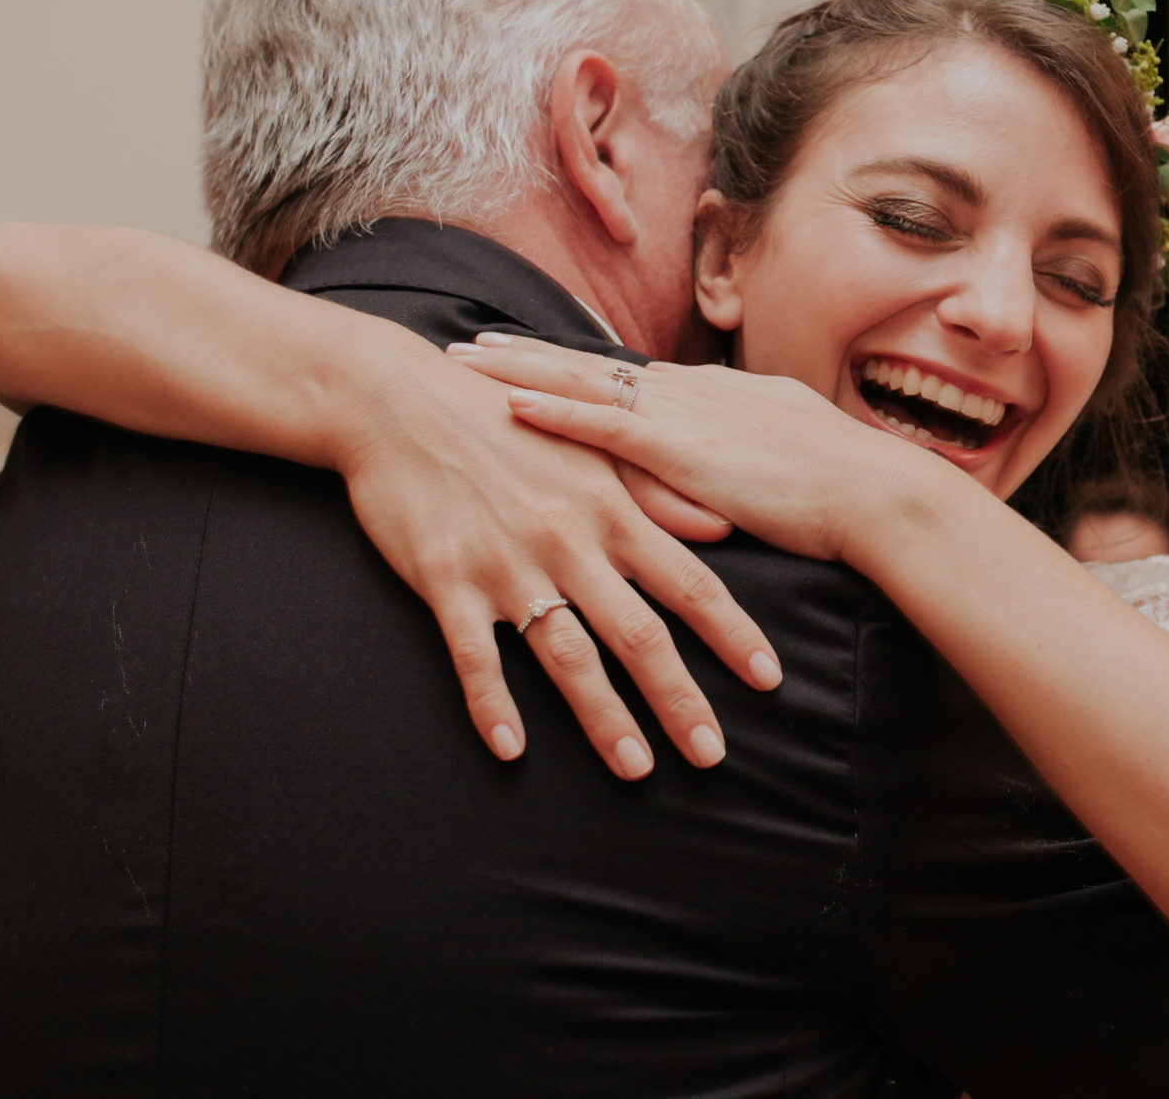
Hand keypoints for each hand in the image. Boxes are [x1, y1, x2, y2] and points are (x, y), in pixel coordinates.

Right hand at [338, 350, 781, 779]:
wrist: (400, 400)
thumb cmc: (505, 420)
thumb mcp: (590, 448)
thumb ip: (657, 495)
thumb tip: (723, 529)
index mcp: (610, 510)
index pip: (689, 584)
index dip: (732, 635)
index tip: (769, 679)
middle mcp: (569, 543)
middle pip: (638, 634)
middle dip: (679, 699)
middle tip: (712, 756)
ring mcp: (507, 564)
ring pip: (566, 656)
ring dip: (604, 717)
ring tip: (636, 769)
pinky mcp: (446, 579)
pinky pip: (474, 655)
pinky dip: (492, 704)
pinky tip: (510, 750)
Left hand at [446, 333, 928, 563]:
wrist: (874, 494)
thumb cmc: (839, 486)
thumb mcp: (780, 454)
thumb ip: (740, 451)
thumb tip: (722, 457)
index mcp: (710, 395)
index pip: (623, 374)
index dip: (568, 363)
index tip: (522, 354)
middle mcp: (688, 393)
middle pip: (588, 365)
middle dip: (523, 354)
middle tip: (465, 345)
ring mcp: (684, 417)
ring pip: (582, 384)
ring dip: (518, 372)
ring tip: (462, 362)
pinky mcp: (683, 451)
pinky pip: (604, 426)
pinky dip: (555, 412)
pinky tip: (510, 406)